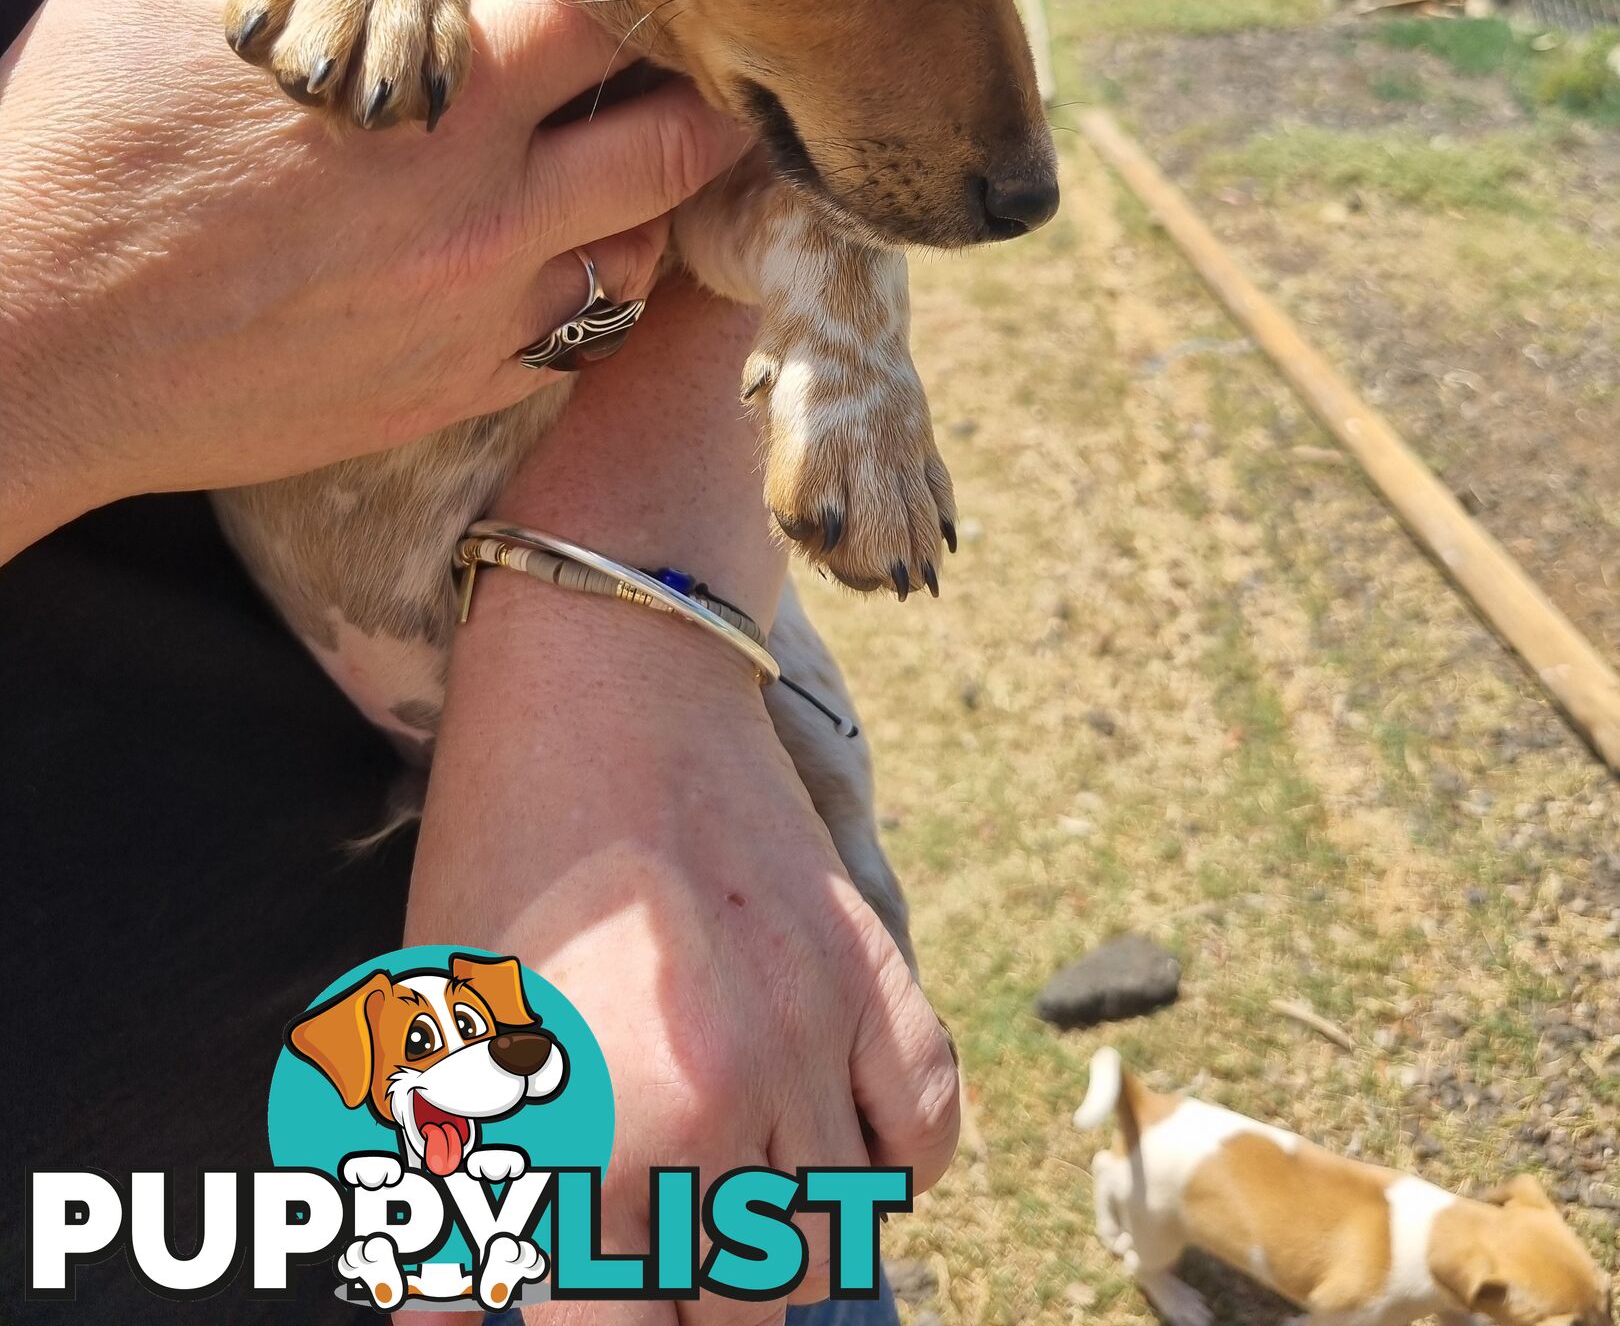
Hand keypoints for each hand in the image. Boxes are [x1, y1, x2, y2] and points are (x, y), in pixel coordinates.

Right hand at [0, 0, 748, 558]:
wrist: (26, 344)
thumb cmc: (84, 139)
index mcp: (441, 91)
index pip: (606, 14)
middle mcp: (487, 214)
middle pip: (671, 143)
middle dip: (694, 92)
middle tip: (691, 66)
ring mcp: (475, 320)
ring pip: (639, 255)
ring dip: (644, 201)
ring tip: (615, 157)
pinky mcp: (444, 397)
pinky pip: (572, 345)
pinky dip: (578, 292)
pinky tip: (538, 254)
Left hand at [407, 591, 958, 1325]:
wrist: (603, 675)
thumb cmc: (500, 842)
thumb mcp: (437, 1015)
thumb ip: (447, 1186)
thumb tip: (456, 1311)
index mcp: (585, 1123)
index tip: (570, 1290)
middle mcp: (714, 1100)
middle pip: (736, 1308)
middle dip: (680, 1301)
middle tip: (644, 1250)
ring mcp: (809, 1033)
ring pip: (833, 1242)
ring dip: (775, 1250)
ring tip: (723, 1211)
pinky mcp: (870, 967)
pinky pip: (928, 1126)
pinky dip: (893, 1163)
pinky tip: (831, 1143)